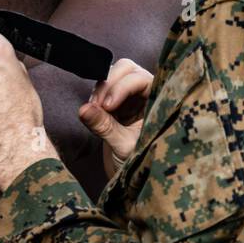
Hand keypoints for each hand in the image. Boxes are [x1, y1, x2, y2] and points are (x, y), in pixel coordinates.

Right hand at [78, 57, 151, 176]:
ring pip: (114, 73)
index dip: (122, 87)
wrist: (137, 174)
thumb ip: (104, 127)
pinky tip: (94, 111)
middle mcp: (148, 92)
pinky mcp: (118, 99)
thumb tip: (83, 109)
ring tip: (94, 111)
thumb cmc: (141, 161)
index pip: (141, 79)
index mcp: (160, 100)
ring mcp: (133, 94)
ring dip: (100, 89)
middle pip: (127, 68)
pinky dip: (96, 95)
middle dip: (109, 83)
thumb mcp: (123, 147)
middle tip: (98, 106)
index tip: (107, 107)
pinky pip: (104, 86)